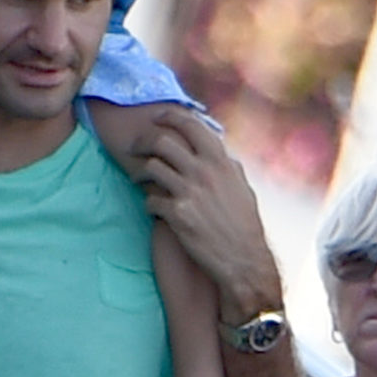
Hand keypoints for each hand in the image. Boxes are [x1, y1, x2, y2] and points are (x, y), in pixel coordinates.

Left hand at [132, 106, 281, 320]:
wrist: (243, 259)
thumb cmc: (244, 225)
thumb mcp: (242, 188)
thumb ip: (228, 167)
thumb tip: (220, 151)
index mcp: (221, 161)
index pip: (191, 125)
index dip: (169, 116)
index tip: (156, 118)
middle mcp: (205, 172)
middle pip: (162, 142)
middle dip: (142, 142)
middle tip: (133, 148)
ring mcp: (190, 192)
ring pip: (151, 167)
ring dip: (139, 172)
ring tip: (136, 179)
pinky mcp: (177, 214)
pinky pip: (150, 199)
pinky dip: (148, 202)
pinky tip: (152, 207)